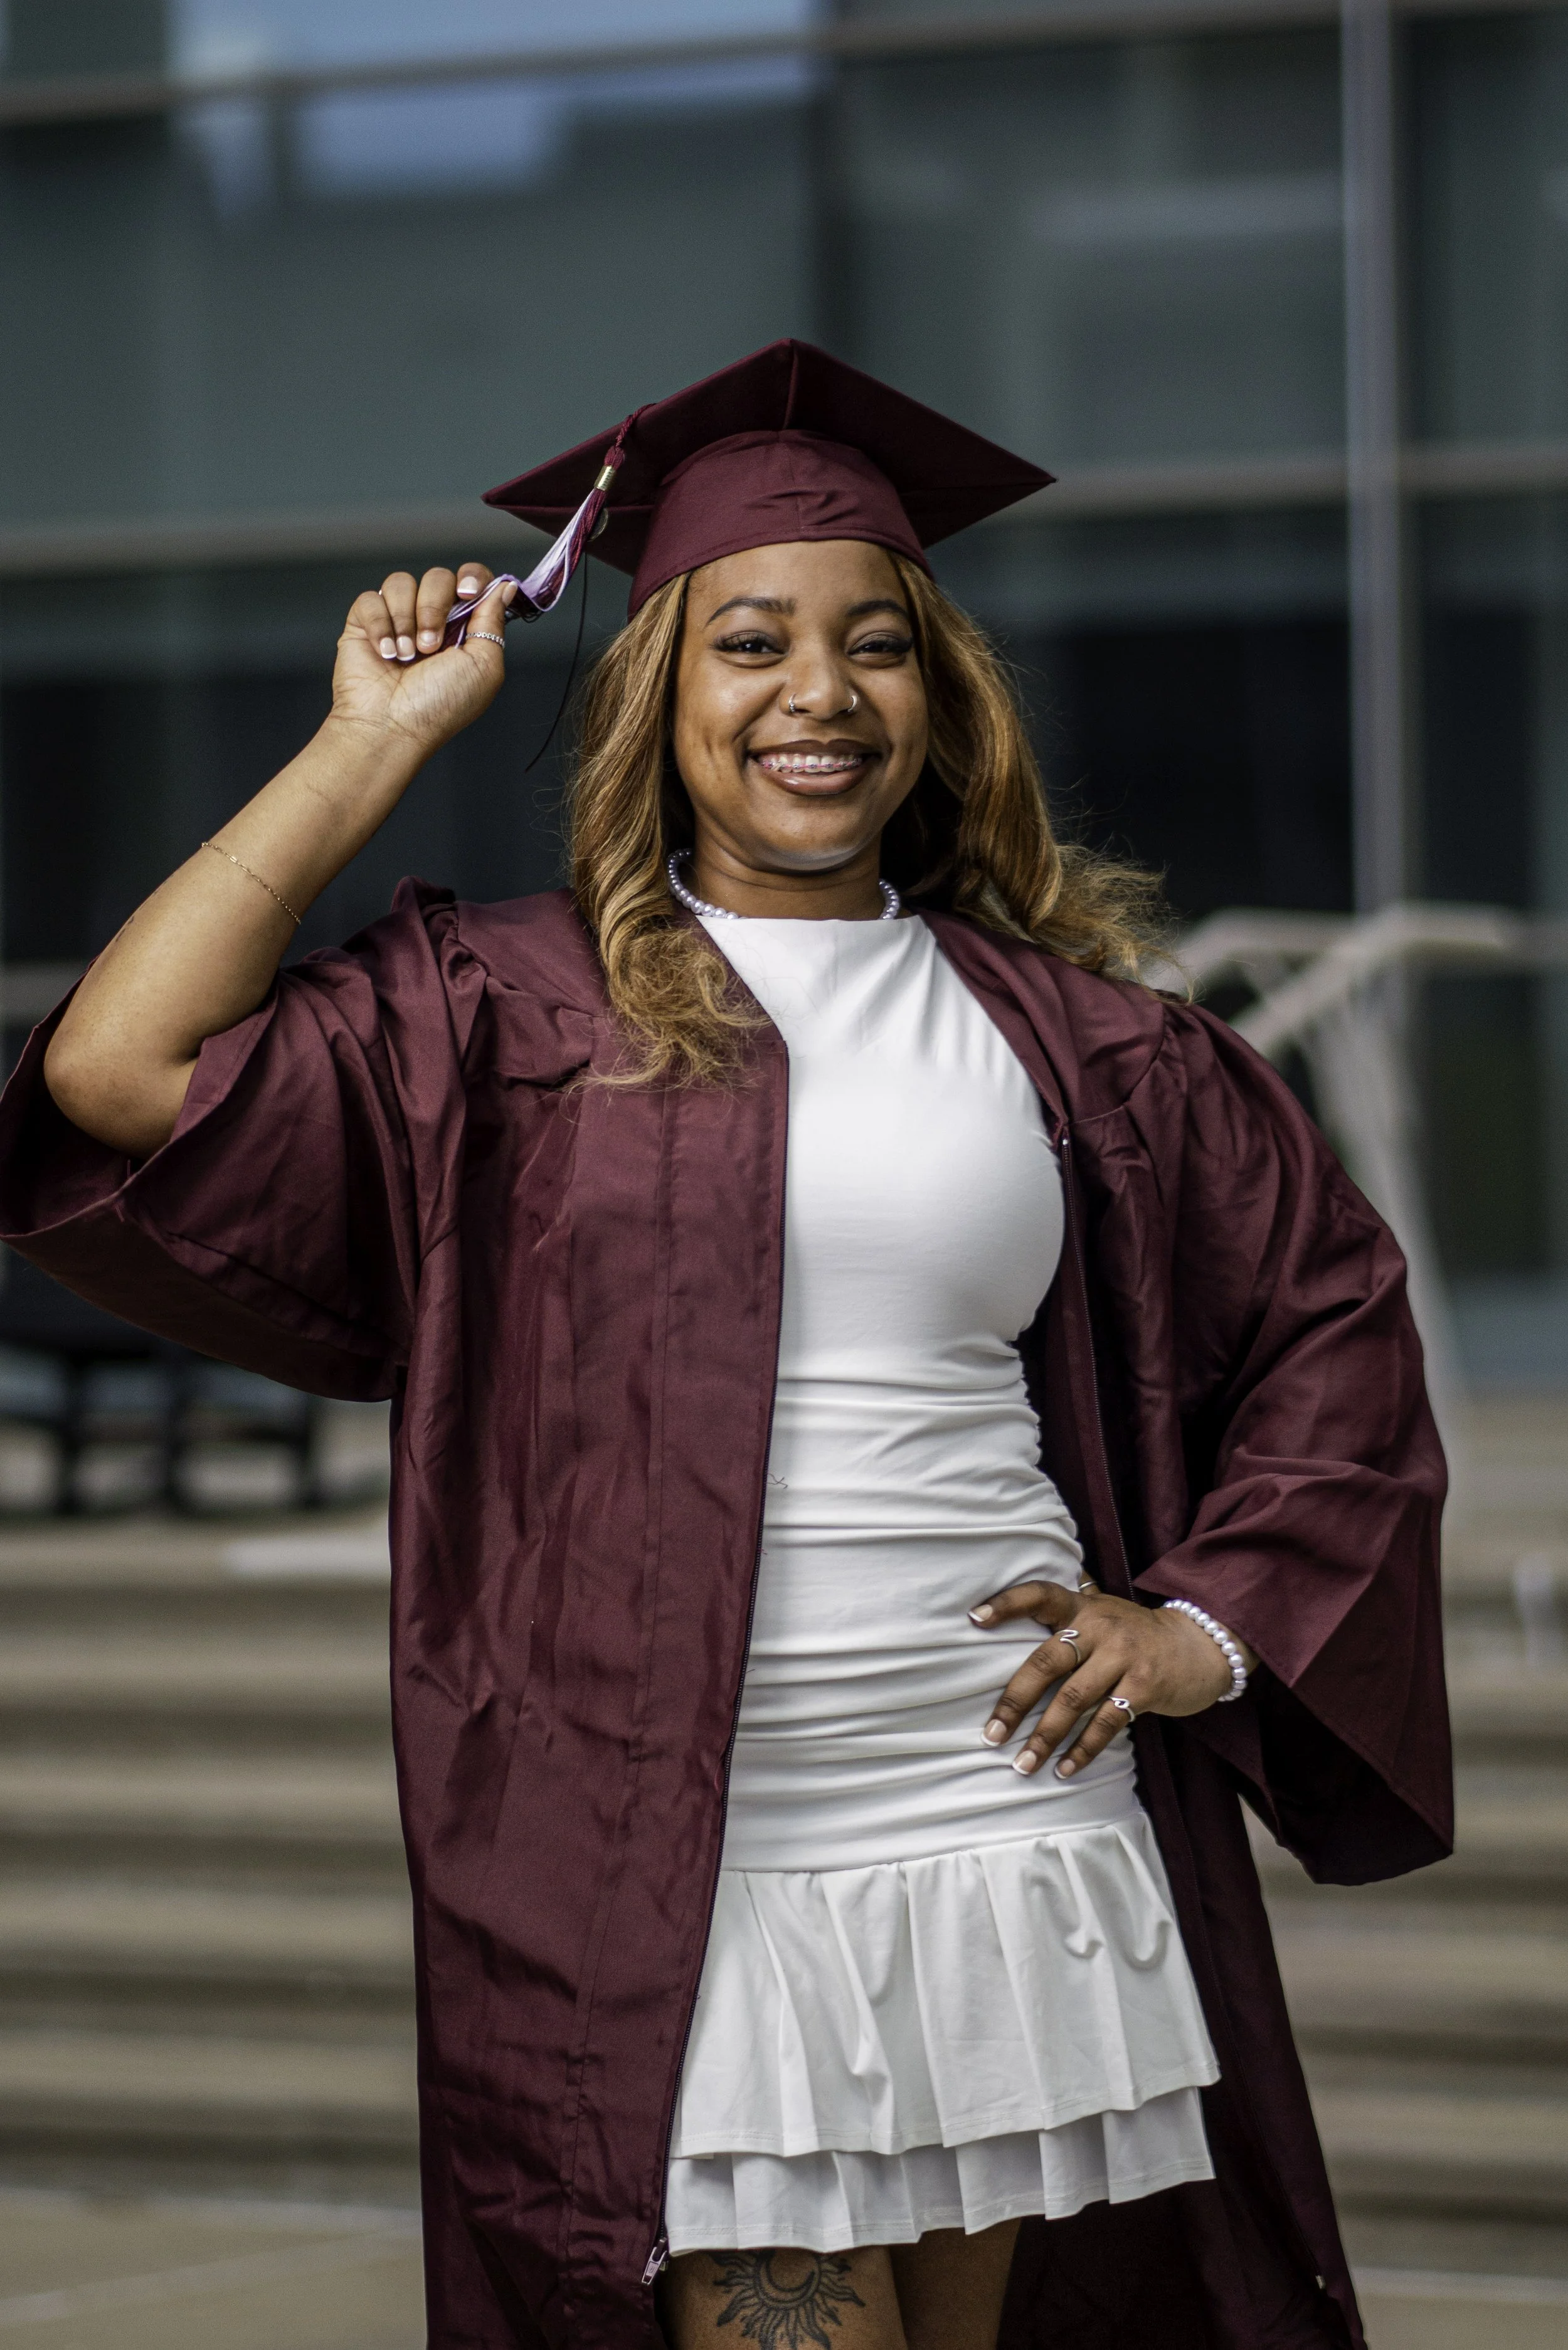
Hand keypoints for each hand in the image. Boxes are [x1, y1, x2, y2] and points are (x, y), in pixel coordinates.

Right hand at [330, 562, 513, 752]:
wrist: (392, 726)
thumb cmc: (439, 706)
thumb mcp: (484, 667)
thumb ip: (493, 622)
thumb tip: (503, 587)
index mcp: (463, 629)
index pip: (472, 581)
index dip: (472, 578)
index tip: (468, 594)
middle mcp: (431, 620)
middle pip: (438, 577)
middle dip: (435, 608)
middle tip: (431, 646)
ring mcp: (397, 620)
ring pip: (402, 583)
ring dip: (406, 620)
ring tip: (406, 656)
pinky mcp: (364, 623)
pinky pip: (372, 599)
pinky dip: (380, 626)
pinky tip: (385, 653)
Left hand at [969, 1581, 1255, 1779]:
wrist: (1202, 1644)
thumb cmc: (1137, 1635)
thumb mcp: (1105, 1613)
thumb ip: (1069, 1615)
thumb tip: (1013, 1615)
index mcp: (1084, 1608)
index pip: (1040, 1595)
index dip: (1007, 1604)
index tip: (974, 1618)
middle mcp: (1101, 1627)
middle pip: (1047, 1662)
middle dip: (1015, 1702)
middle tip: (991, 1735)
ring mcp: (1124, 1656)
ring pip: (1073, 1700)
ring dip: (1045, 1737)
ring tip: (1023, 1764)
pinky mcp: (1146, 1686)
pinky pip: (1107, 1723)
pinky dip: (1083, 1750)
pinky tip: (1064, 1769)